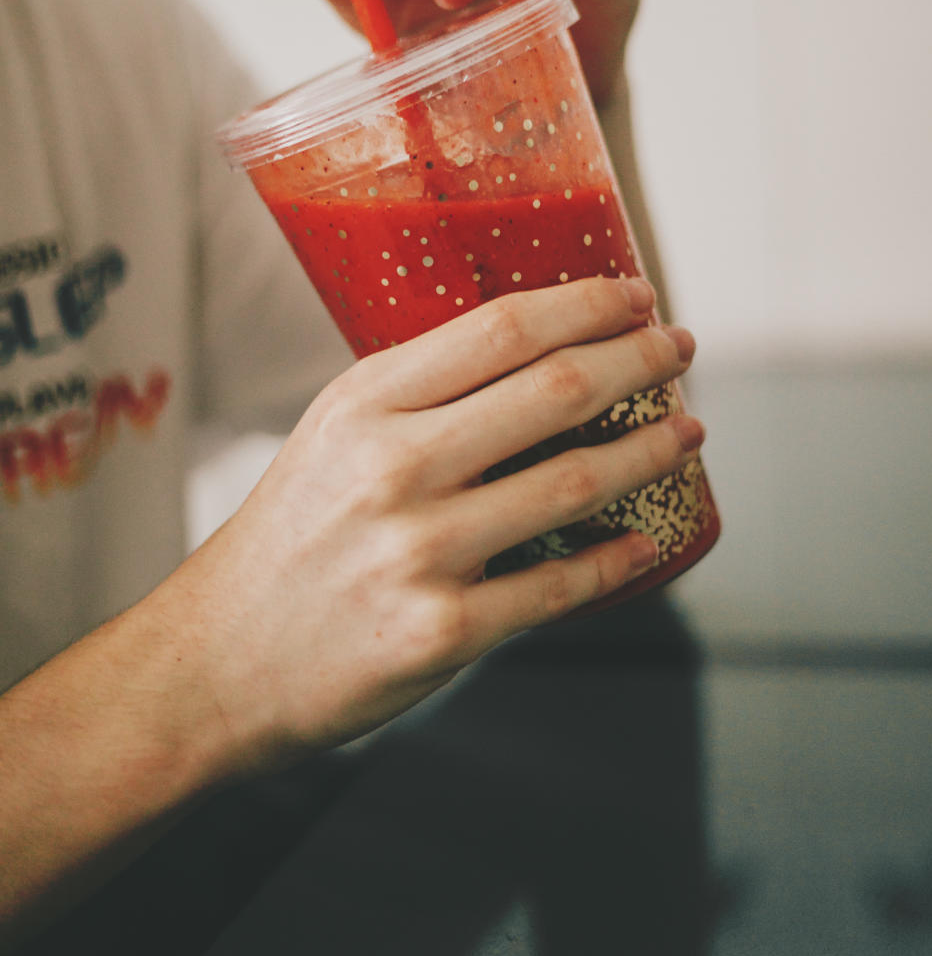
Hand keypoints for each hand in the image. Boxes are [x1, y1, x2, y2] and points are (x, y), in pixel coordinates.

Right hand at [174, 277, 700, 774]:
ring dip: (649, 452)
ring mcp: (420, 550)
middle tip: (680, 350)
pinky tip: (646, 540)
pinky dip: (617, 559)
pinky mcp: (443, 630)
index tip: (635, 296)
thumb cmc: (289, 536)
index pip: (501, 329)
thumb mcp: (332, 434)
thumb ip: (418, 394)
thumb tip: (534, 356)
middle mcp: (392, 466)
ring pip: (573, 483)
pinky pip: (559, 584)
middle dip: (638, 361)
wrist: (220, 658)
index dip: (586, 305)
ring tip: (686, 433)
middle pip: (553, 391)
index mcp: (364, 403)